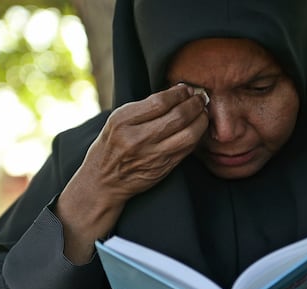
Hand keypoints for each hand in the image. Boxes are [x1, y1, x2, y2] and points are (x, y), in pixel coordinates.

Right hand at [56, 84, 208, 262]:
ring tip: (203, 113)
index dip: (178, 93)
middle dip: (194, 104)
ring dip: (201, 121)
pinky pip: (187, 149)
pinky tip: (197, 129)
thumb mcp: (117, 121)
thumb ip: (143, 108)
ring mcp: (152, 156)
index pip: (160, 102)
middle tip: (200, 98)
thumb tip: (177, 92)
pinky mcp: (163, 168)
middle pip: (178, 117)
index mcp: (123, 122)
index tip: (186, 89)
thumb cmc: (111, 145)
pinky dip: (196, 136)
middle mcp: (137, 139)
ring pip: (188, 134)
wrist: (104, 181)